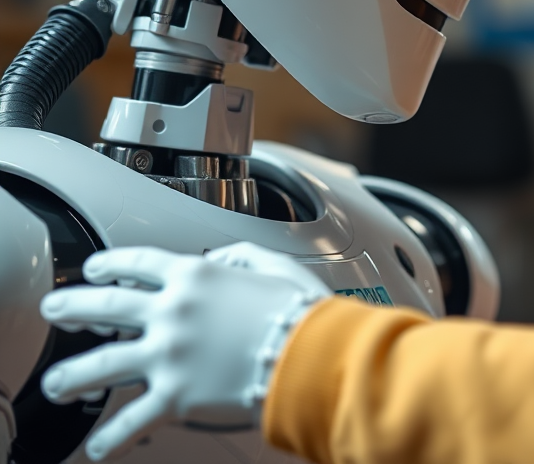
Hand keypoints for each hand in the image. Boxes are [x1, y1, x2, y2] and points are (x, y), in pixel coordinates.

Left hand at [39, 245, 329, 460]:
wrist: (312, 352)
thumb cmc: (298, 308)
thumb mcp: (271, 263)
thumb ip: (240, 255)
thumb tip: (222, 260)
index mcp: (195, 275)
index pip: (136, 263)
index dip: (109, 264)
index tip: (94, 269)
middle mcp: (172, 311)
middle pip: (104, 306)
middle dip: (72, 306)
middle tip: (55, 309)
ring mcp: (168, 355)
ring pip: (101, 365)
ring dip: (71, 374)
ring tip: (55, 383)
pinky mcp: (175, 397)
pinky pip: (131, 421)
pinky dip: (111, 438)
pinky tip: (98, 447)